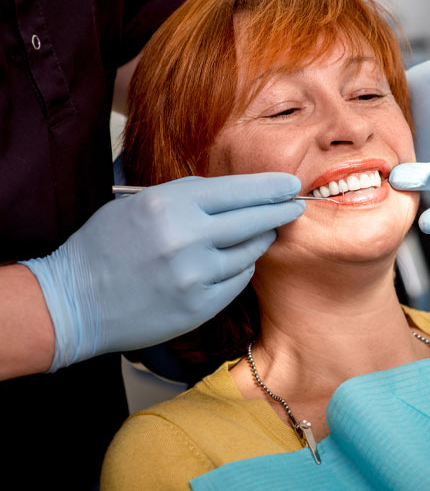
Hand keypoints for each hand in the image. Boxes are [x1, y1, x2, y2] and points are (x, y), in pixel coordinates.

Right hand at [22, 173, 302, 371]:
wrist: (73, 303)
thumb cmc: (104, 247)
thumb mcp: (138, 204)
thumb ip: (186, 197)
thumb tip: (234, 194)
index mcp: (169, 205)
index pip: (237, 191)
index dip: (269, 187)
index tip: (290, 184)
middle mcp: (187, 238)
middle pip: (254, 220)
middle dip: (281, 210)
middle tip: (296, 205)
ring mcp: (195, 275)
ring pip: (250, 252)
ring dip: (260, 240)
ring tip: (262, 233)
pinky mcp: (199, 306)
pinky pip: (238, 280)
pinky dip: (241, 268)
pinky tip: (236, 262)